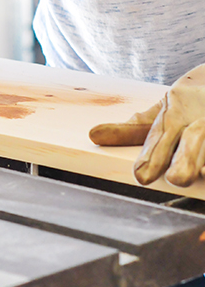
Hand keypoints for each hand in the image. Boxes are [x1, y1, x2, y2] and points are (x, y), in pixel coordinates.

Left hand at [89, 64, 204, 186]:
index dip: (152, 155)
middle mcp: (200, 118)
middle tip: (176, 179)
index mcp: (176, 112)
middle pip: (194, 138)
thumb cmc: (188, 107)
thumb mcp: (160, 114)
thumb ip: (130, 130)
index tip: (141, 177)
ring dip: (203, 157)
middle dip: (185, 158)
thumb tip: (93, 136)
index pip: (161, 135)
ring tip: (199, 175)